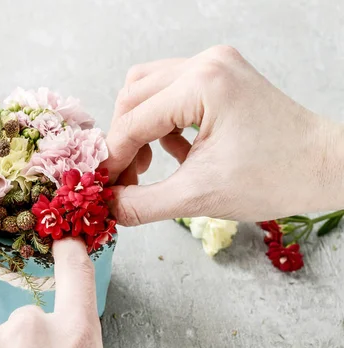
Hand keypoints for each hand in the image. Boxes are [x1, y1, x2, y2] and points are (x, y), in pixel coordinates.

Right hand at [103, 45, 343, 224]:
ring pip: (148, 88)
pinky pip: (171, 91)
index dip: (113, 157)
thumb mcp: (200, 196)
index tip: (104, 186)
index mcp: (203, 84)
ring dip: (140, 127)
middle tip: (127, 178)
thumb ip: (143, 203)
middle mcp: (206, 63)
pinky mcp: (220, 75)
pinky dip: (163, 122)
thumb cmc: (276, 178)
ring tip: (151, 163)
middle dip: (124, 139)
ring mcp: (215, 64)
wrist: (325, 167)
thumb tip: (107, 207)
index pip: (134, 120)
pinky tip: (178, 150)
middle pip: (133, 96)